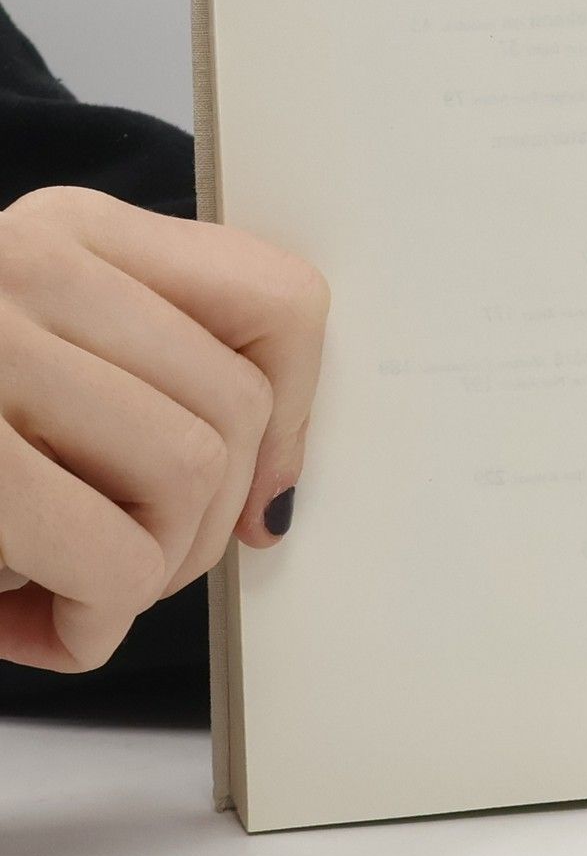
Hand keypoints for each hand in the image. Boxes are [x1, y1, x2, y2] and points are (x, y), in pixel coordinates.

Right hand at [0, 186, 327, 670]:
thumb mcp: (40, 378)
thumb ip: (150, 387)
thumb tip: (273, 497)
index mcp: (66, 232)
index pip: (279, 300)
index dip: (291, 419)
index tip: (250, 495)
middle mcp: (22, 260)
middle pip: (238, 409)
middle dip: (197, 528)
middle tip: (118, 572)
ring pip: (188, 475)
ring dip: (141, 575)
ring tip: (62, 591)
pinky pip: (111, 556)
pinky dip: (92, 621)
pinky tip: (29, 623)